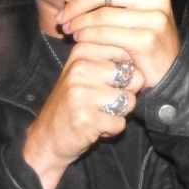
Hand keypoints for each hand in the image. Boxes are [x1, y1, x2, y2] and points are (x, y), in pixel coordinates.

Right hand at [24, 40, 144, 188]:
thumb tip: (140, 59)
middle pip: (133, 78)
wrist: (47, 137)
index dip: (125, 73)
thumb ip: (110, 60)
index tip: (106, 82)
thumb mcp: (85, 72)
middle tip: (104, 102)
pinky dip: (112, 129)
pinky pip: (120, 123)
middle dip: (126, 94)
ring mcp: (81, 93)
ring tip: (99, 113)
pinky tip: (95, 126)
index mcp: (81, 52)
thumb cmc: (73, 103)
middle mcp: (80, 68)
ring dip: (120, 113)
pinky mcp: (85, 118)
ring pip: (129, 101)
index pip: (126, 54)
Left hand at [56, 0, 179, 87]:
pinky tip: (79, 39)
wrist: (170, 70)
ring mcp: (153, 19)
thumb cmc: (154, 36)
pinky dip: (87, 36)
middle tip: (62, 15)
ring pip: (101, 14)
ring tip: (68, 28)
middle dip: (76, 3)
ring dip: (78, 22)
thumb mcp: (154, 5)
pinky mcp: (145, 40)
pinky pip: (105, 33)